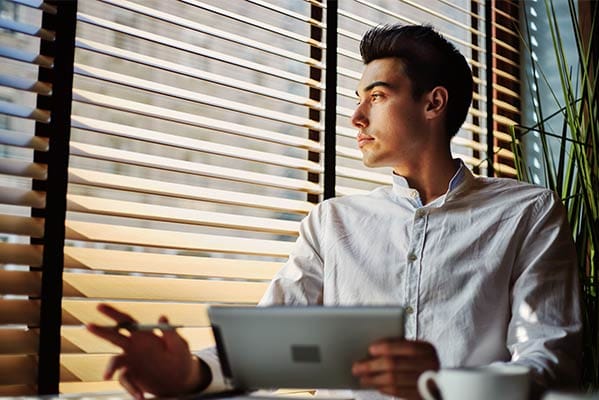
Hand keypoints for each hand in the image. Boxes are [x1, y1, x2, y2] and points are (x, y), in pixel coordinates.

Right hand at [87, 304, 209, 398]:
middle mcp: (134, 347)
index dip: (113, 313)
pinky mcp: (132, 377)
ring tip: (107, 376)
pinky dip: (131, 389)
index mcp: (145, 335)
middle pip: (114, 336)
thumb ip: (170, 333)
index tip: (99, 306)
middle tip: (89, 325)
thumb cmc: (181, 358)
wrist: (181, 381)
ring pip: (114, 361)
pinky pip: (126, 381)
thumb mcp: (180, 345)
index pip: (127, 321)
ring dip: (110, 368)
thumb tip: (162, 316)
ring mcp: (131, 362)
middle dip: (101, 330)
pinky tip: (140, 395)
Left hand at [352, 338, 439, 398]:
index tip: (370, 349)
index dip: (387, 347)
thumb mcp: (416, 351)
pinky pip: (398, 392)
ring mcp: (427, 382)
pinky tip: (377, 386)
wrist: (440, 384)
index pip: (406, 346)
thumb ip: (398, 348)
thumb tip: (372, 350)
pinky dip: (384, 388)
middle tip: (357, 367)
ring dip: (374, 379)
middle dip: (372, 365)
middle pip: (395, 364)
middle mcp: (430, 365)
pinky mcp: (421, 396)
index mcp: (427, 349)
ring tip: (363, 378)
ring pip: (394, 380)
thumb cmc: (421, 363)